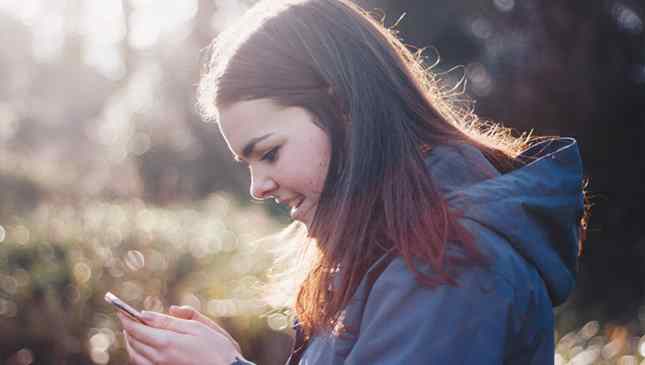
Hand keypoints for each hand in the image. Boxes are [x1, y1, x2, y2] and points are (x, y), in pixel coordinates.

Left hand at [119, 309, 247, 364]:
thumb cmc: (216, 348)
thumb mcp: (196, 327)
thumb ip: (169, 321)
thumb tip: (146, 314)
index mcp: (166, 342)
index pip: (136, 329)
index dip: (126, 318)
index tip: (121, 309)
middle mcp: (158, 358)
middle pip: (133, 341)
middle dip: (128, 328)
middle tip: (127, 317)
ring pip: (135, 355)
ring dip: (131, 341)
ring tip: (133, 331)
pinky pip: (143, 364)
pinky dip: (138, 353)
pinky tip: (144, 347)